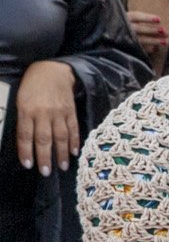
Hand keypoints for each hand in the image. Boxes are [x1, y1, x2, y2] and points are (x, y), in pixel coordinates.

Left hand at [14, 59, 80, 174]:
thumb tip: (28, 140)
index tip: (28, 165)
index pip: (25, 135)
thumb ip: (24, 119)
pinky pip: (73, 129)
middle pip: (44, 139)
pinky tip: (75, 152)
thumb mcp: (21, 100)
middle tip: (45, 172)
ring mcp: (59, 112)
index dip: (26, 152)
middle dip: (45, 157)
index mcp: (27, 110)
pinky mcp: (71, 111)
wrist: (53, 70)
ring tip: (62, 167)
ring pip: (60, 137)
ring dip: (61, 153)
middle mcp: (43, 113)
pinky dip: (74, 141)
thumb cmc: (33, 86)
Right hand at [124, 9, 168, 49]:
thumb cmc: (133, 24)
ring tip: (164, 42)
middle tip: (164, 31)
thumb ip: (146, 20)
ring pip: (139, 40)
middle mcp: (124, 27)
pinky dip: (147, 49)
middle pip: (138, 29)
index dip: (147, 18)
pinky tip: (155, 49)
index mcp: (127, 17)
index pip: (136, 16)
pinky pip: (138, 48)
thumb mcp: (136, 19)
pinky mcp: (127, 46)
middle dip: (152, 30)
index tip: (159, 20)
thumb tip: (162, 27)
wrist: (118, 34)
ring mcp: (125, 37)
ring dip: (153, 41)